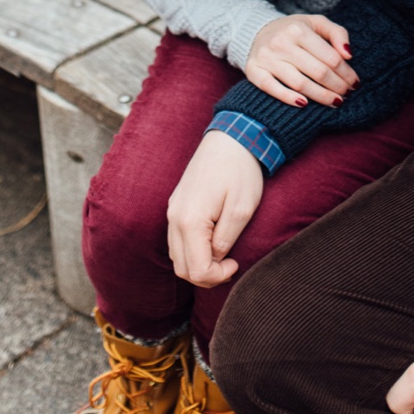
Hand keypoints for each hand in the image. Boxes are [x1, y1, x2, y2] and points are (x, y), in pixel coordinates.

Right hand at [166, 131, 264, 286]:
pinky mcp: (175, 206)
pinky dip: (192, 250)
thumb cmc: (241, 171)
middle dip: (206, 275)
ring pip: (177, 256)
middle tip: (231, 264)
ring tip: (224, 255)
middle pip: (181, 268)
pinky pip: (177, 240)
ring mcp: (172, 212)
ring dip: (198, 264)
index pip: (196, 270)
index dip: (217, 276)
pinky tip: (212, 243)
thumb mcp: (242, 209)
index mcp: (189, 222)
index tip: (236, 263)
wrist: (232, 137)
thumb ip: (225, 240)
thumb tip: (215, 260)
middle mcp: (174, 219)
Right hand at [245, 13, 357, 106]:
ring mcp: (266, 58)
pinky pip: (272, 88)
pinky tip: (305, 104)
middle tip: (347, 94)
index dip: (346, 73)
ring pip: (299, 83)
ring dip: (320, 96)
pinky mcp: (254, 71)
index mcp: (299, 30)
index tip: (355, 83)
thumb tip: (348, 55)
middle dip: (337, 86)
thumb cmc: (294, 30)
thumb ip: (337, 34)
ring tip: (334, 102)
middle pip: (318, 72)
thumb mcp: (317, 23)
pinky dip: (288, 98)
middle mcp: (281, 43)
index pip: (331, 57)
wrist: (256, 31)